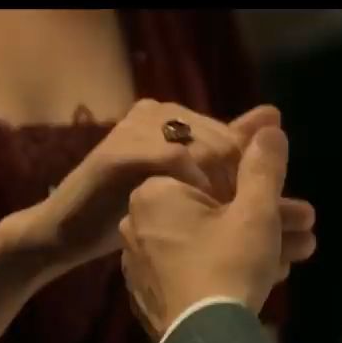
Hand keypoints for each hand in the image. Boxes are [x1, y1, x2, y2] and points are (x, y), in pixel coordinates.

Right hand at [0, 100, 281, 283]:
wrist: (67, 232)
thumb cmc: (128, 211)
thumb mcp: (186, 186)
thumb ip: (230, 155)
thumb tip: (274, 118)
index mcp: (176, 116)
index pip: (234, 138)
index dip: (248, 178)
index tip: (252, 216)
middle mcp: (158, 111)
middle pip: (224, 141)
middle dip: (239, 185)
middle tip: (241, 225)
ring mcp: (137, 126)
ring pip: (204, 148)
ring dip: (219, 188)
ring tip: (220, 225)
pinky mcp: (120, 150)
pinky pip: (174, 159)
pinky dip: (193, 187)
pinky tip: (198, 214)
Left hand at [120, 127, 316, 338]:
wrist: (204, 342)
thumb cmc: (229, 264)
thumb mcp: (256, 211)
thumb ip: (263, 166)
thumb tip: (269, 128)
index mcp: (154, 191)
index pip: (213, 171)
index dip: (259, 180)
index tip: (292, 191)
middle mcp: (138, 222)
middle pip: (215, 208)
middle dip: (265, 215)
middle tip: (305, 224)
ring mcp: (142, 262)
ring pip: (210, 240)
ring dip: (257, 242)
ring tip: (301, 250)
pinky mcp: (153, 295)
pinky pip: (197, 267)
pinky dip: (230, 266)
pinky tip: (270, 274)